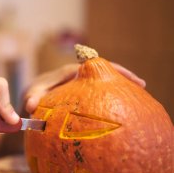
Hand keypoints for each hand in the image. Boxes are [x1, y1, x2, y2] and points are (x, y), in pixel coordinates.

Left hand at [24, 63, 145, 113]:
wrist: (32, 94)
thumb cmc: (33, 93)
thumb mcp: (32, 96)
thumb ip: (32, 99)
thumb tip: (31, 106)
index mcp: (69, 71)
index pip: (95, 66)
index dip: (113, 70)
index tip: (128, 77)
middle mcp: (78, 74)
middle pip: (105, 71)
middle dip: (122, 76)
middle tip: (142, 85)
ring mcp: (81, 82)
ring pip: (104, 81)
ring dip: (119, 85)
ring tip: (138, 96)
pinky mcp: (83, 91)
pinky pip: (99, 90)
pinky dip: (111, 94)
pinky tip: (122, 106)